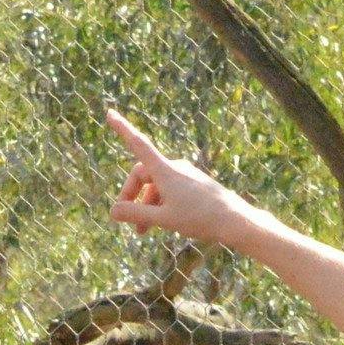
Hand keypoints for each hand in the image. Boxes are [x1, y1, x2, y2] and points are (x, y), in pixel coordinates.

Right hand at [105, 110, 257, 247]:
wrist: (234, 220)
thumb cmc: (200, 218)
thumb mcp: (163, 219)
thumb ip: (136, 214)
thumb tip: (113, 211)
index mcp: (165, 171)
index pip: (138, 144)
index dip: (122, 129)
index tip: (109, 113)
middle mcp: (174, 167)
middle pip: (142, 175)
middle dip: (132, 196)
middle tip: (127, 220)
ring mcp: (185, 175)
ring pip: (156, 186)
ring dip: (146, 206)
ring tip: (143, 231)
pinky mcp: (194, 184)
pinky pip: (169, 190)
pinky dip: (160, 204)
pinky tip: (162, 223)